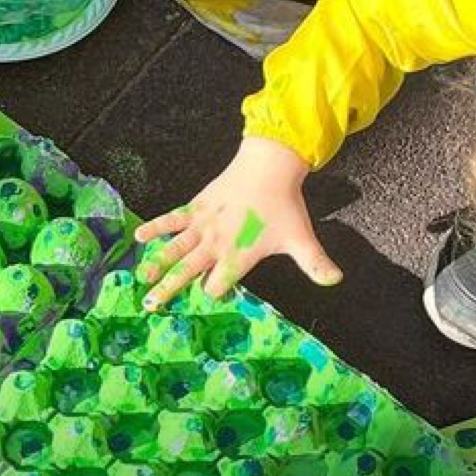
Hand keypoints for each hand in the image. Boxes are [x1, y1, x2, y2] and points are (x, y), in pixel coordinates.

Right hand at [131, 137, 338, 308]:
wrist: (269, 168)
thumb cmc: (284, 206)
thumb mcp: (301, 239)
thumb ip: (315, 263)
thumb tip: (337, 280)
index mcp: (239, 255)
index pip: (219, 284)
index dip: (215, 292)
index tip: (209, 296)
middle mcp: (217, 244)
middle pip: (188, 271)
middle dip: (170, 289)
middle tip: (151, 307)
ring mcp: (203, 226)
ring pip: (174, 249)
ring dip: (156, 263)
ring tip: (140, 279)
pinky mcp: (196, 208)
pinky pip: (171, 220)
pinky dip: (155, 227)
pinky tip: (137, 237)